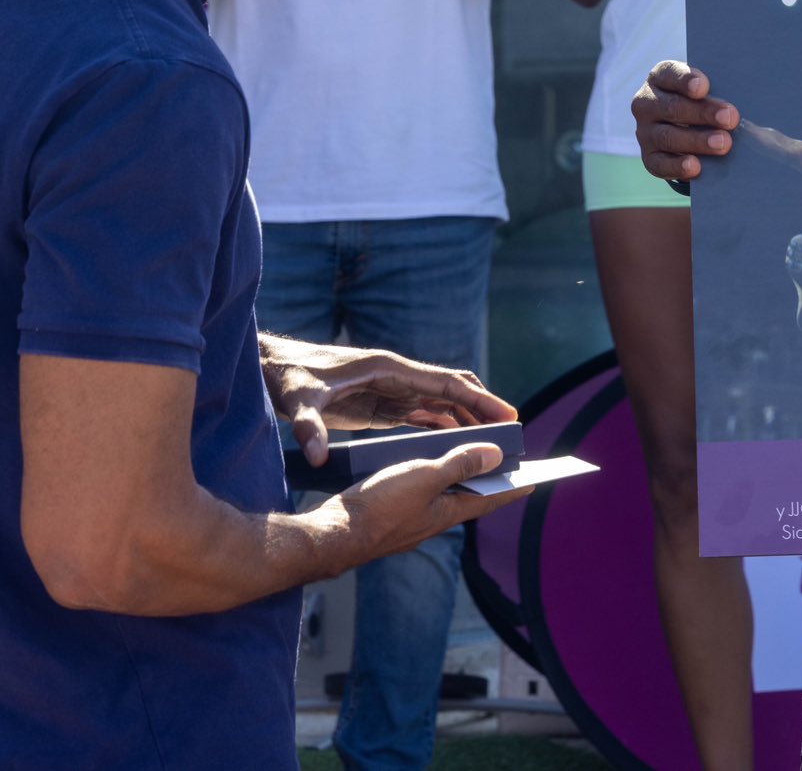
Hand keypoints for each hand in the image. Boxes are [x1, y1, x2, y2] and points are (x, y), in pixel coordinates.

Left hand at [259, 336, 514, 467]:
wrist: (269, 365)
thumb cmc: (286, 377)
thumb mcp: (299, 400)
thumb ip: (309, 426)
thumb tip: (315, 455)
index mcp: (390, 368)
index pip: (447, 382)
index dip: (480, 397)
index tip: (508, 414)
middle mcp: (397, 375)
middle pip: (453, 390)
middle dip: (483, 408)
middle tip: (512, 432)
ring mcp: (390, 388)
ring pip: (441, 401)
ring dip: (466, 418)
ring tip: (492, 441)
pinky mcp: (379, 402)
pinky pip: (421, 412)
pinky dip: (442, 424)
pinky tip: (455, 442)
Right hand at [313, 442, 530, 561]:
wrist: (331, 536)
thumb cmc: (379, 507)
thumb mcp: (424, 477)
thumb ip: (459, 465)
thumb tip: (495, 455)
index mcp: (449, 512)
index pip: (493, 497)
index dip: (514, 486)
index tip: (536, 479)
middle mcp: (434, 519)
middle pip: (470, 495)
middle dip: (487, 478)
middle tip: (504, 460)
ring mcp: (412, 519)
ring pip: (442, 494)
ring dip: (456, 475)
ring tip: (465, 454)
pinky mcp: (390, 515)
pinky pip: (419, 494)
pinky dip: (428, 478)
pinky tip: (419, 466)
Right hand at [632, 60, 739, 182]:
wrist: (687, 129)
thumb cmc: (702, 102)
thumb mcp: (707, 91)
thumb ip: (717, 93)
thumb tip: (736, 108)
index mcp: (660, 78)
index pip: (670, 74)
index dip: (686, 80)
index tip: (704, 87)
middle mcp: (647, 103)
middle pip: (673, 107)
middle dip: (703, 113)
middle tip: (730, 119)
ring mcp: (645, 132)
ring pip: (668, 137)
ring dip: (697, 141)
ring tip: (723, 143)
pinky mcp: (649, 157)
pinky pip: (660, 164)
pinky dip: (678, 166)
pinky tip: (696, 166)